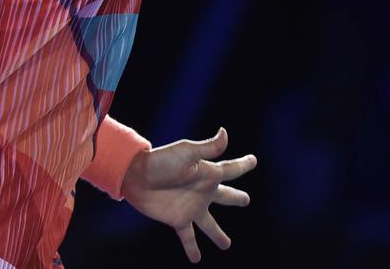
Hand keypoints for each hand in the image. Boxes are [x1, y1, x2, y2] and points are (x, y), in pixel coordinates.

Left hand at [121, 127, 256, 262]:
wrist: (136, 176)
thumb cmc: (161, 161)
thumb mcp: (187, 152)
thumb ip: (208, 148)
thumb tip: (225, 133)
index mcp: (208, 174)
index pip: (231, 170)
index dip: (243, 165)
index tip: (253, 160)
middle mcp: (203, 192)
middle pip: (225, 196)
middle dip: (236, 198)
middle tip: (246, 200)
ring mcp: (192, 207)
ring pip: (210, 224)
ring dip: (218, 235)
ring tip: (226, 245)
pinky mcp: (178, 220)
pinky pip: (188, 237)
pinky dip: (192, 248)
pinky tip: (196, 259)